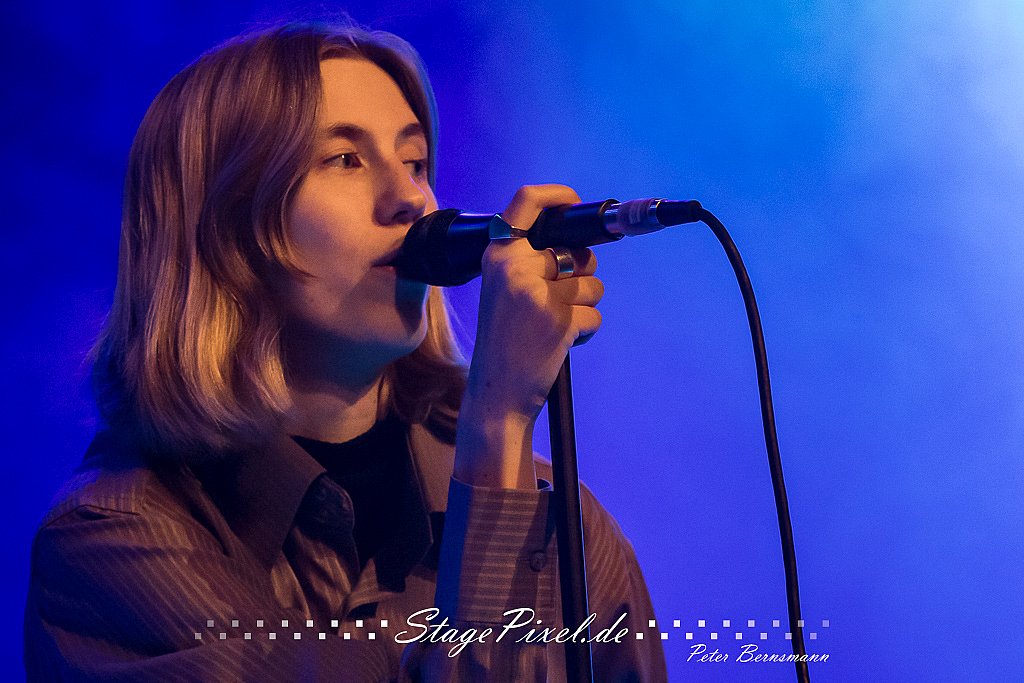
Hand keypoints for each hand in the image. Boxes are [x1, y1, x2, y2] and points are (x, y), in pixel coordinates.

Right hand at [454, 185, 603, 488]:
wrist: (495, 394)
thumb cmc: (505, 342)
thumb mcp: (505, 291)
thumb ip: (532, 264)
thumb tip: (583, 246)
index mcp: (497, 256)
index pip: (527, 202)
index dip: (557, 196)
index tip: (574, 202)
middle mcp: (515, 268)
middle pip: (578, 251)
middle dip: (582, 276)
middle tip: (556, 302)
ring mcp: (538, 293)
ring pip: (593, 284)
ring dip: (584, 306)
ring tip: (552, 327)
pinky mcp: (560, 319)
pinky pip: (595, 313)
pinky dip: (586, 331)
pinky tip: (560, 344)